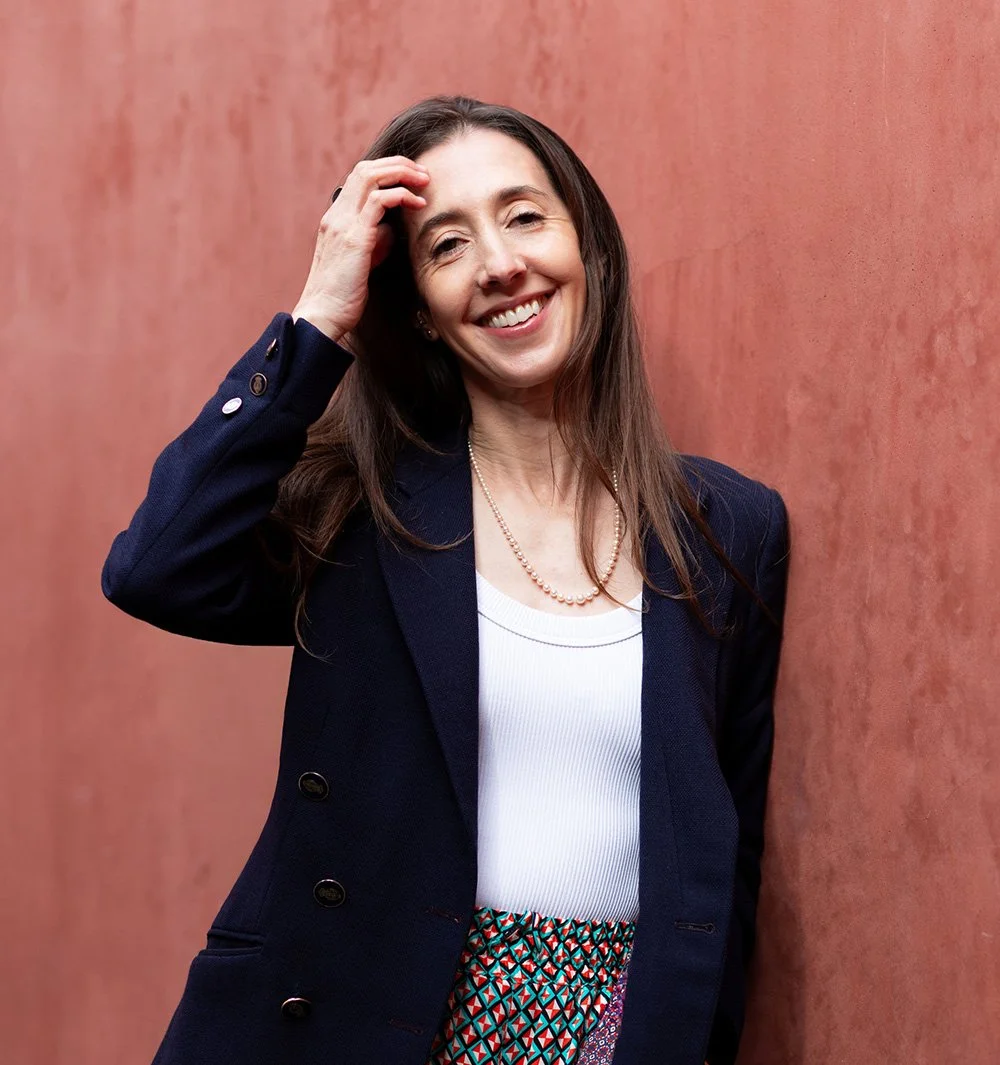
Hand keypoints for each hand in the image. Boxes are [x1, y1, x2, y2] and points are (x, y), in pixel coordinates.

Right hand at [292, 156, 429, 341]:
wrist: (323, 315)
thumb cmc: (343, 295)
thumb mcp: (360, 261)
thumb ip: (373, 240)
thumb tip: (390, 230)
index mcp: (335, 219)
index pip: (358, 178)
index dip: (386, 170)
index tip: (411, 179)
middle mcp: (336, 215)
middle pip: (365, 168)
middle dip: (398, 164)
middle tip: (423, 174)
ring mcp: (343, 223)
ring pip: (371, 176)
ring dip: (402, 173)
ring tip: (424, 182)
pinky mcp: (355, 237)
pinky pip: (379, 200)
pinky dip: (402, 195)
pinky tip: (417, 205)